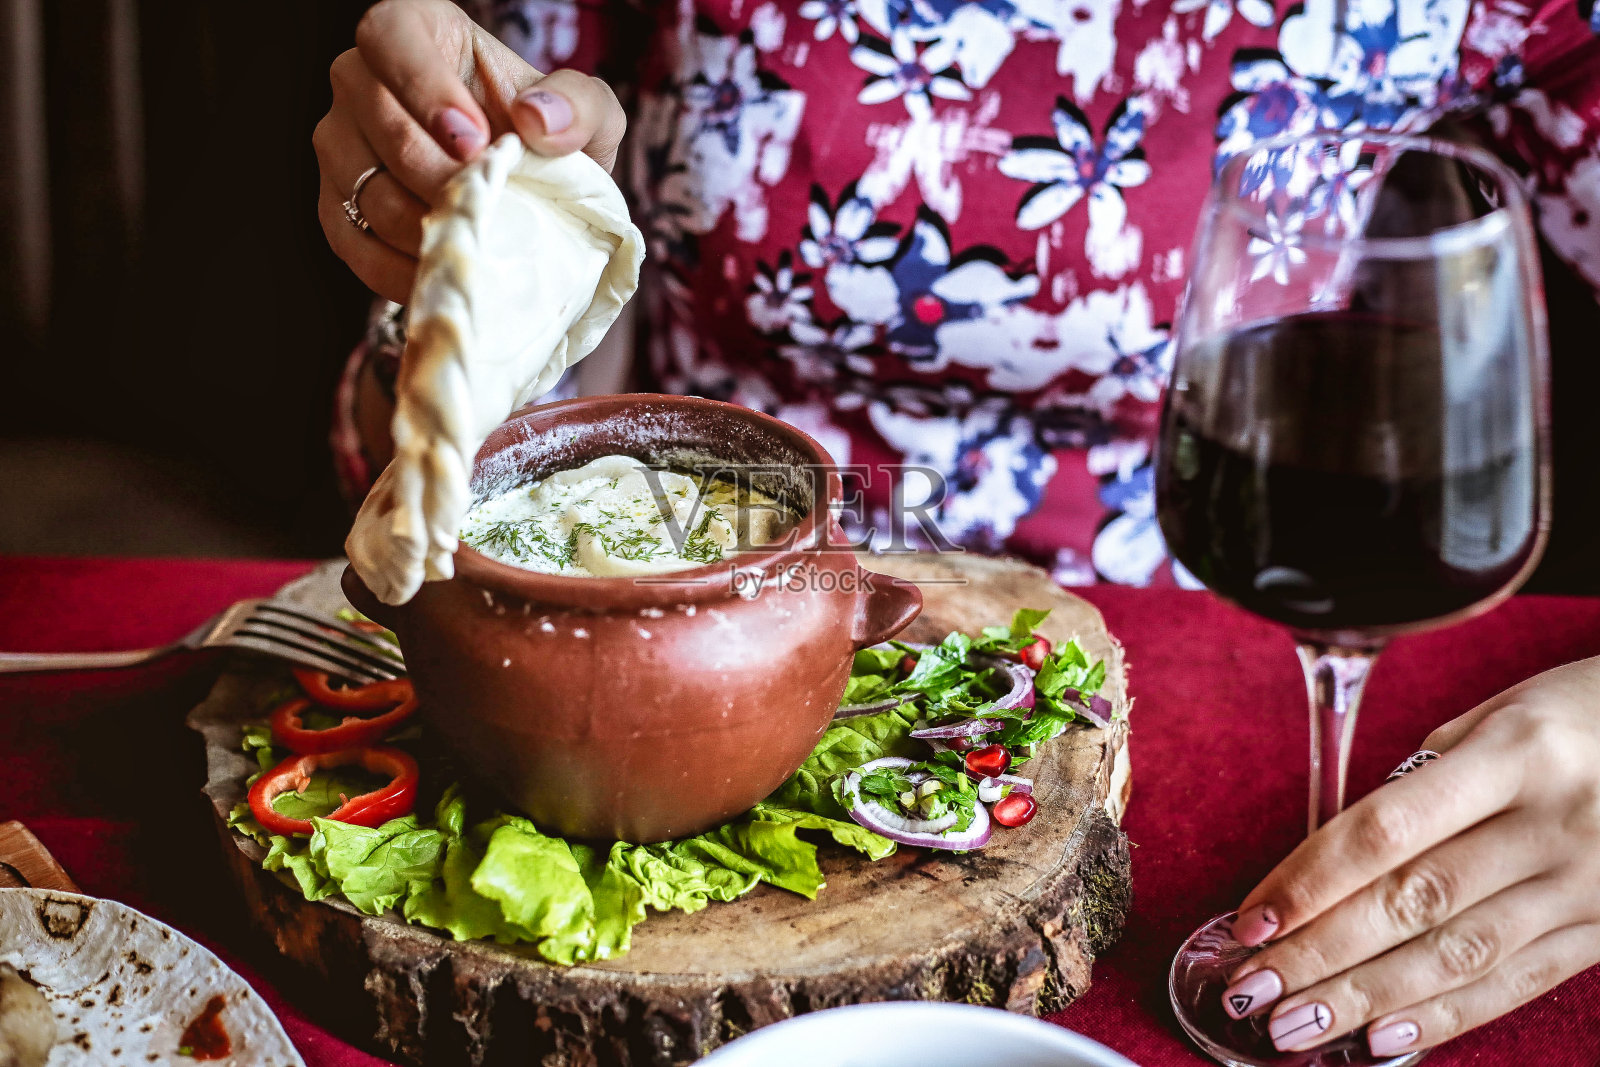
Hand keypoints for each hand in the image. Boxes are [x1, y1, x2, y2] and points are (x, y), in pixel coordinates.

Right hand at [314, 0, 625, 301]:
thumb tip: (539, 121)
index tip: (475, 141)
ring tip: (474, 241)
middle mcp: (359, 80)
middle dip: (436, 176)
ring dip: (423, 227)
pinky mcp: (338, 208)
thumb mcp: (586, 113)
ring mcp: (341, 145)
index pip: (389, 38)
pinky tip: (444, 271)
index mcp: (412, 32)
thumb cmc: (549, 141)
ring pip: (364, 190)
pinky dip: (398, 268)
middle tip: (485, 205)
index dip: (426, 89)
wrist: (533, 200)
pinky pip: (352, 242)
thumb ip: (579, 105)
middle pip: (377, 125)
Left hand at [1220, 656, 1599, 1056]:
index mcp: (1515, 754)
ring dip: (1364, 1000)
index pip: (1385, 830)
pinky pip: (1515, 983)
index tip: (1251, 917)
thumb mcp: (1503, 715)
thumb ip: (1426, 780)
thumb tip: (1343, 852)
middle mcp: (1552, 824)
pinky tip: (1382, 1041)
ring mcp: (1587, 887)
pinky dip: (1443, 1017)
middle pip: (1413, 904)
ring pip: (1457, 956)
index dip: (1309, 880)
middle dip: (1319, 955)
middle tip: (1248, 990)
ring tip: (1291, 1026)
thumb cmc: (1587, 714)